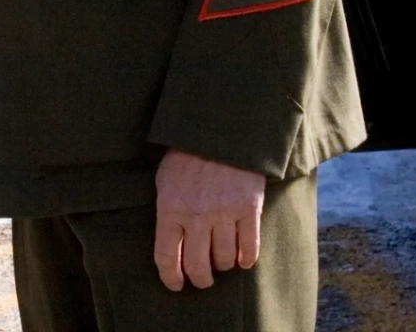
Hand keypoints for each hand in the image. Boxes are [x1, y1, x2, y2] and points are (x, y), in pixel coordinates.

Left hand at [153, 149, 266, 290]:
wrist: (222, 130)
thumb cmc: (189, 155)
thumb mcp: (166, 180)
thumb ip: (167, 212)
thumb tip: (171, 246)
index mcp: (170, 208)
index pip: (167, 257)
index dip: (171, 277)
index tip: (176, 284)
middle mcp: (197, 215)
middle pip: (198, 266)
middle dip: (200, 279)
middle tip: (203, 278)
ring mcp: (224, 212)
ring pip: (225, 260)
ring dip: (223, 265)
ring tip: (221, 259)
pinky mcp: (249, 209)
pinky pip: (249, 248)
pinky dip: (246, 259)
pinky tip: (242, 260)